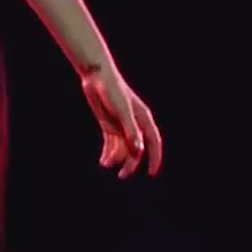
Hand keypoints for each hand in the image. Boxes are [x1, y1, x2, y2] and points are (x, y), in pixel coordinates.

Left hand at [81, 65, 162, 179]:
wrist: (97, 77)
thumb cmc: (112, 91)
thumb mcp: (122, 112)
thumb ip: (130, 131)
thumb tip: (138, 151)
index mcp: (143, 119)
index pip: (153, 142)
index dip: (155, 158)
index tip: (151, 173)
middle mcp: (134, 123)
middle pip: (136, 149)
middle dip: (131, 163)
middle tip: (122, 175)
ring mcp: (121, 124)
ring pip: (123, 147)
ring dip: (116, 158)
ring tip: (106, 164)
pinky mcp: (109, 124)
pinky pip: (112, 143)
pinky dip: (108, 153)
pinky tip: (103, 161)